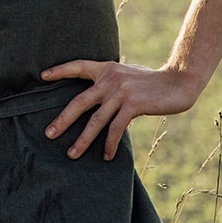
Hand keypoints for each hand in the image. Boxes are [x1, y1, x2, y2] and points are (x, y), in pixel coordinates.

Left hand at [40, 61, 205, 160]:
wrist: (179, 81)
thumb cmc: (153, 82)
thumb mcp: (128, 76)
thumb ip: (112, 83)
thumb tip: (98, 99)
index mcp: (106, 69)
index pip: (78, 66)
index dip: (60, 71)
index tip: (42, 76)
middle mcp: (109, 79)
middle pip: (79, 102)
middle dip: (63, 120)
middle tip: (49, 134)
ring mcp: (120, 92)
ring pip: (95, 120)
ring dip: (83, 140)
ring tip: (72, 154)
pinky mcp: (132, 105)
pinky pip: (115, 128)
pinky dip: (109, 144)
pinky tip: (106, 155)